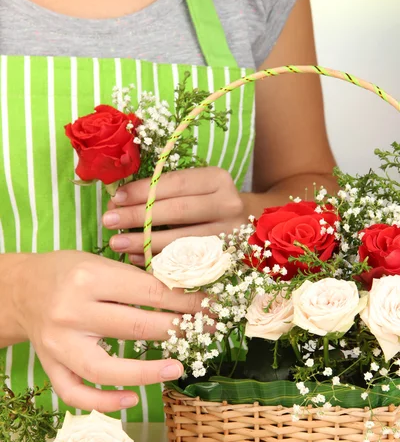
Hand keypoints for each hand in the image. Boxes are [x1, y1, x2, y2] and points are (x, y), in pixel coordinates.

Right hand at [11, 251, 202, 411]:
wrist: (19, 288)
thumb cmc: (66, 271)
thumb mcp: (99, 262)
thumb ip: (134, 280)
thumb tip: (183, 298)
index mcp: (88, 277)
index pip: (149, 293)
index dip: (185, 302)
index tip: (209, 307)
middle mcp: (72, 312)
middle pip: (135, 326)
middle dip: (179, 330)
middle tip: (207, 332)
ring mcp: (59, 344)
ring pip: (106, 368)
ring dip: (147, 372)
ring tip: (178, 367)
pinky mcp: (50, 365)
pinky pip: (76, 392)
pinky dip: (104, 402)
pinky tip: (132, 399)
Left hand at [103, 167, 245, 264]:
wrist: (249, 223)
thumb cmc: (207, 202)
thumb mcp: (193, 187)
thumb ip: (162, 189)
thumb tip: (118, 200)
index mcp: (217, 179)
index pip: (174, 183)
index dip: (143, 191)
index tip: (116, 198)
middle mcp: (229, 204)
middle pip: (177, 211)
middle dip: (138, 216)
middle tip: (108, 221)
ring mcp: (231, 234)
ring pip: (181, 239)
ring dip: (144, 242)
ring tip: (116, 243)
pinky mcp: (227, 259)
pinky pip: (186, 262)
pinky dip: (158, 260)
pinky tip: (137, 258)